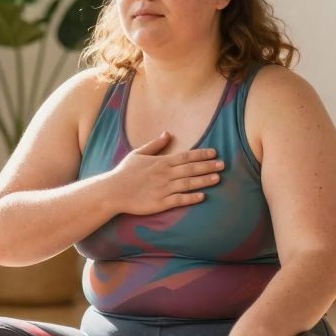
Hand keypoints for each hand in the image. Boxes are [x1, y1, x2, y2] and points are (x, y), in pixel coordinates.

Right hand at [105, 131, 224, 215]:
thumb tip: (167, 133)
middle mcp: (165, 174)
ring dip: (204, 180)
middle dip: (208, 166)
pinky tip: (202, 196)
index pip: (186, 156)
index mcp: (161, 162)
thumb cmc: (124, 172)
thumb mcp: (138, 153)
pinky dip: (191, 198)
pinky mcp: (160, 203)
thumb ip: (155, 144)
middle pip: (191, 169)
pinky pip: (179, 200)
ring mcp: (164, 189)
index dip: (201, 154)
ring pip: (188, 184)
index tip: (214, 153)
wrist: (113, 191)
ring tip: (217, 178)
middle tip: (223, 165)